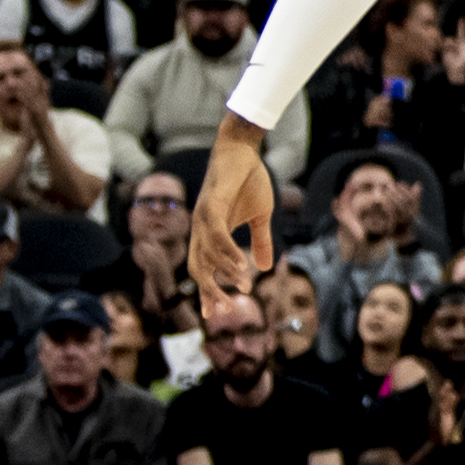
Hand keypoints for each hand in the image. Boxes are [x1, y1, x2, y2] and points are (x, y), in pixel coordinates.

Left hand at [192, 124, 277, 296]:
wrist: (242, 150)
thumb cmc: (249, 181)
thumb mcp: (260, 216)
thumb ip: (260, 242)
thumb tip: (267, 267)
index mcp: (208, 234)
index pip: (203, 269)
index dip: (207, 292)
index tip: (215, 314)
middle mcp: (200, 230)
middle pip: (197, 268)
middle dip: (209, 291)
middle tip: (226, 309)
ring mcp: (203, 218)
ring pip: (206, 255)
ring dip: (225, 273)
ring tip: (244, 285)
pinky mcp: (212, 206)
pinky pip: (216, 236)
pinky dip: (227, 252)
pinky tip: (242, 264)